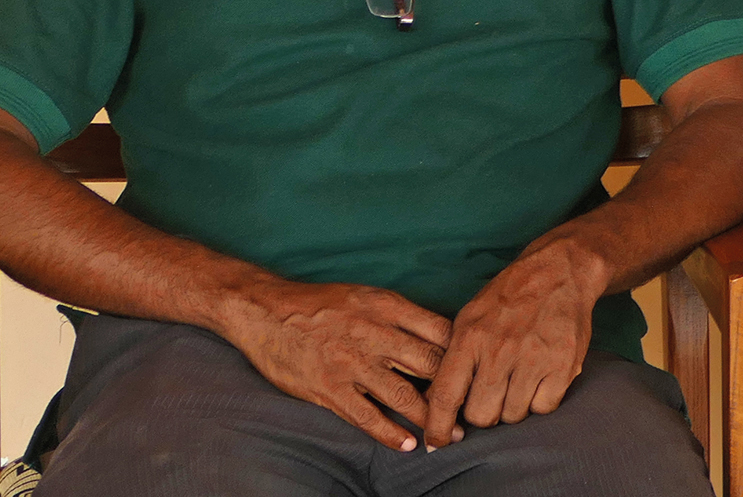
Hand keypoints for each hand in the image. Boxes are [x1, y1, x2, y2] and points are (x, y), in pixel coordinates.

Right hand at [222, 278, 452, 451]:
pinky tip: (406, 445)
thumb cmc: (322, 304)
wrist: (268, 312)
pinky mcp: (330, 389)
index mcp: (387, 307)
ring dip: (430, 420)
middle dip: (454, 390)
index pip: (441, 330)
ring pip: (404, 396)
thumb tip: (439, 337)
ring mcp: (352, 364)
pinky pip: (366, 417)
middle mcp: (375, 334)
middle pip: (430, 365)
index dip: (463, 353)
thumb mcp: (367, 296)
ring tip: (446, 436)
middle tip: (469, 410)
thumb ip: (401, 316)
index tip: (474, 371)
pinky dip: (389, 434)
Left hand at [422, 234, 606, 447]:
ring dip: (513, 406)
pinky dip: (541, 400)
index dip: (438, 427)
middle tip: (491, 396)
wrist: (560, 270)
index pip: (445, 396)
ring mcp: (534, 358)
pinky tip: (540, 378)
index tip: (436, 443)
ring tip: (518, 380)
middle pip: (481, 415)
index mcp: (470, 337)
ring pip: (513, 415)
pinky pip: (544, 408)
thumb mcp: (470, 318)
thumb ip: (453, 359)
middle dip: (483, 415)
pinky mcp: (564, 365)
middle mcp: (500, 350)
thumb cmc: (509, 298)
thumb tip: (433, 403)